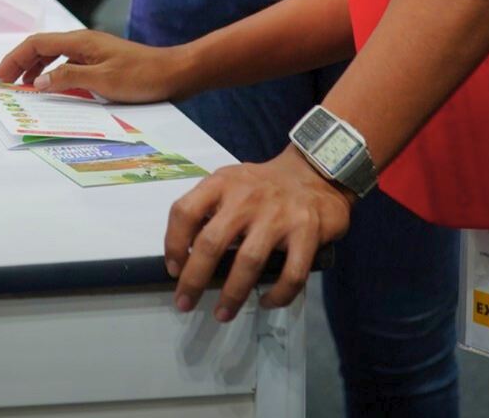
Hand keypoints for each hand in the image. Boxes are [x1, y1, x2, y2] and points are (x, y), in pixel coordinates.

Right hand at [0, 29, 188, 103]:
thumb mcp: (103, 80)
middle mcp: (83, 42)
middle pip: (42, 47)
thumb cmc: (142, 76)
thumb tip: (39, 81)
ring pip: (54, 55)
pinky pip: (68, 64)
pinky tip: (54, 86)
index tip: (0, 75)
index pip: (37, 44)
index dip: (15, 58)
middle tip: (5, 82)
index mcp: (80, 41)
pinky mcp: (101, 62)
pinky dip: (54, 73)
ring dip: (36, 68)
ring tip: (25, 86)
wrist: (175, 73)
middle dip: (20, 63)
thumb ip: (68, 78)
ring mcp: (93, 51)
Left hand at [166, 147, 352, 317]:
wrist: (315, 174)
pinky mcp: (306, 232)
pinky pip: (291, 274)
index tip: (173, 269)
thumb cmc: (263, 185)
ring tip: (222, 314)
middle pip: (212, 243)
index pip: (186, 211)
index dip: (173, 242)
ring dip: (232, 295)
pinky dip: (278, 294)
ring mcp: (278, 216)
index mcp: (222, 183)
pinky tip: (266, 302)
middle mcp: (247, 198)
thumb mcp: (231, 182)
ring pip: (248, 262)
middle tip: (184, 303)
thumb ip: (209, 207)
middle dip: (194, 279)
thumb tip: (185, 251)